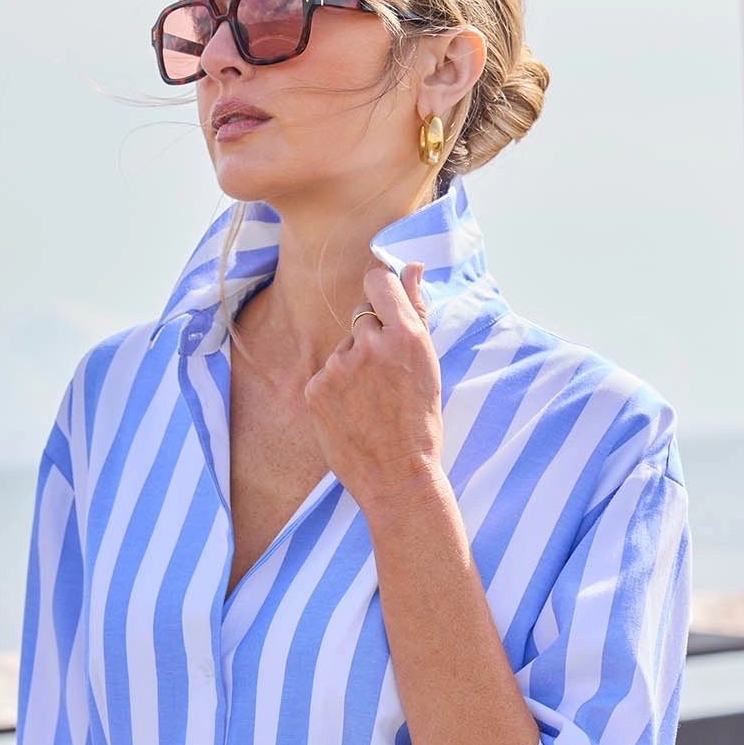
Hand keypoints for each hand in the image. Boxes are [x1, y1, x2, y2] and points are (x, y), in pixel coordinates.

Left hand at [302, 260, 445, 511]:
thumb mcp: (427, 365)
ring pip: (343, 350)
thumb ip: (415, 311)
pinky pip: (325, 375)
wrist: (398, 478)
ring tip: (370, 403)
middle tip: (385, 378)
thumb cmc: (420, 423)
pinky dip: (335, 391)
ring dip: (353, 367)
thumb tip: (412, 266)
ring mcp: (339, 367)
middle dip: (371, 338)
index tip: (385, 312)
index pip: (378, 281)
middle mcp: (370, 345)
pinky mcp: (316, 389)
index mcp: (406, 335)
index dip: (381, 295)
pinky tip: (353, 415)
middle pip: (360, 316)